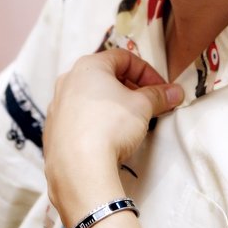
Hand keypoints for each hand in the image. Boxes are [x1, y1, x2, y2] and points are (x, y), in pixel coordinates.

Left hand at [43, 48, 182, 224]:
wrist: (80, 169)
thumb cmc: (110, 127)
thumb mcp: (143, 106)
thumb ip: (159, 95)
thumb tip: (175, 93)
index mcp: (89, 66)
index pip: (124, 58)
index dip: (147, 72)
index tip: (160, 88)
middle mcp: (68, 81)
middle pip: (106, 76)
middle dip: (131, 88)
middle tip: (148, 103)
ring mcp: (57, 107)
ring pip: (91, 98)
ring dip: (113, 105)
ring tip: (130, 122)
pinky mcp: (52, 131)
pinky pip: (79, 118)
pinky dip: (96, 121)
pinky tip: (108, 138)